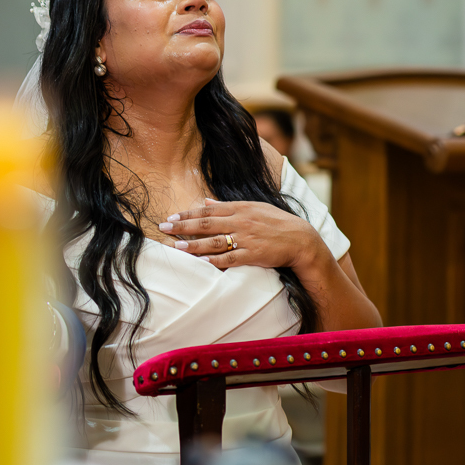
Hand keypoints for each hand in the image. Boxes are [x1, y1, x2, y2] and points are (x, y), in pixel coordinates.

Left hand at [157, 198, 326, 270]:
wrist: (300, 239)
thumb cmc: (276, 222)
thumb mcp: (253, 207)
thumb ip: (228, 206)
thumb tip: (206, 201)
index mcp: (240, 208)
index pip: (208, 210)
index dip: (187, 213)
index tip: (170, 216)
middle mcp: (241, 222)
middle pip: (206, 224)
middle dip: (183, 226)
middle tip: (164, 228)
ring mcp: (246, 239)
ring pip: (215, 241)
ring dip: (194, 245)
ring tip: (177, 247)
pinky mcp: (253, 255)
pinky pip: (230, 259)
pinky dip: (215, 261)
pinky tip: (201, 263)